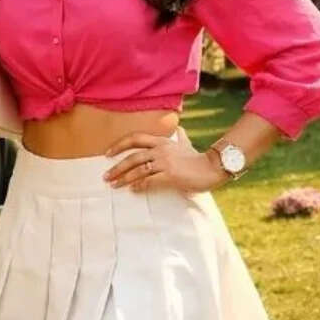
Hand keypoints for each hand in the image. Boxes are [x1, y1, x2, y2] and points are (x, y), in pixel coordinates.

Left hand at [103, 132, 225, 193]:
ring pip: (138, 169)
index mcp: (162, 142)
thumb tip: (179, 129)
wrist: (213, 167)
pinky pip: (150, 181)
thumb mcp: (187, 144)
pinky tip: (133, 189)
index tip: (107, 153)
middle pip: (133, 157)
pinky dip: (139, 185)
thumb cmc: (199, 158)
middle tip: (106, 176)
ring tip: (114, 185)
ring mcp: (166, 162)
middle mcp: (161, 150)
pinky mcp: (171, 175)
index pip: (135, 139)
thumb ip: (180, 137)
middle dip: (117, 167)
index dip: (119, 145)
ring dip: (124, 178)